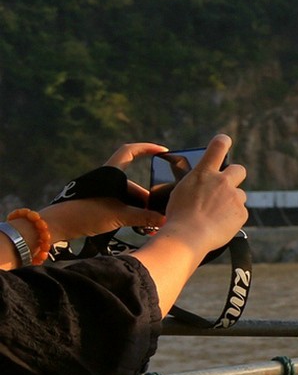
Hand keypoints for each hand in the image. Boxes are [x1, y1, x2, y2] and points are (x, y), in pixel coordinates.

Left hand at [39, 141, 169, 241]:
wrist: (56, 225)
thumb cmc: (86, 214)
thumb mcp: (118, 216)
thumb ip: (143, 217)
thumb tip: (165, 220)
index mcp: (110, 173)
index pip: (130, 152)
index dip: (147, 148)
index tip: (163, 152)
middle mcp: (105, 179)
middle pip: (133, 184)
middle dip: (146, 199)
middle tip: (159, 213)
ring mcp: (100, 191)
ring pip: (126, 196)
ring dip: (138, 209)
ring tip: (149, 224)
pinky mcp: (96, 203)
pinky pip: (118, 204)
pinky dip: (129, 213)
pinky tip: (138, 226)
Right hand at [153, 133, 248, 254]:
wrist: (188, 236)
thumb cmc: (178, 216)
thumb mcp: (181, 191)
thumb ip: (197, 184)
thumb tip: (203, 186)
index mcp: (204, 173)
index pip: (218, 147)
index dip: (223, 142)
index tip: (225, 141)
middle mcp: (222, 181)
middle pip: (239, 169)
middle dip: (235, 175)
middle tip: (227, 185)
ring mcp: (234, 197)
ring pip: (239, 195)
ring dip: (231, 201)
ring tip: (216, 214)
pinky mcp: (242, 213)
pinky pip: (239, 212)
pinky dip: (232, 218)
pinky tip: (219, 225)